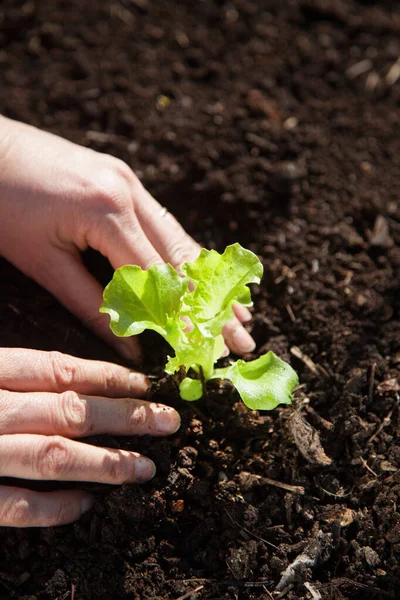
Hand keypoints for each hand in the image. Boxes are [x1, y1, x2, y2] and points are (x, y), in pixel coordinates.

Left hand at [0, 117, 255, 357]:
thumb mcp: (43, 262)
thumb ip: (91, 306)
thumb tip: (133, 350)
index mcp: (108, 211)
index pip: (158, 279)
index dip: (184, 320)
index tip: (207, 353)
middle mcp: (131, 191)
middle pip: (184, 259)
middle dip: (214, 305)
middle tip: (245, 339)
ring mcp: (131, 181)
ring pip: (181, 239)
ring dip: (209, 280)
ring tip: (242, 310)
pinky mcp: (125, 179)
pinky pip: (164, 223)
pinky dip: (185, 254)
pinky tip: (204, 275)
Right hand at [0, 348, 180, 526]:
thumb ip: (17, 371)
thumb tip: (74, 380)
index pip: (59, 371)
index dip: (108, 378)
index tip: (144, 386)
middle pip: (69, 412)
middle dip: (125, 417)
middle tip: (167, 422)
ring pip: (52, 457)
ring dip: (105, 464)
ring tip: (145, 468)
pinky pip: (18, 506)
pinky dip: (55, 507)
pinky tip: (88, 503)